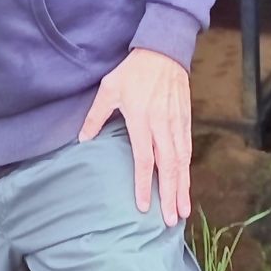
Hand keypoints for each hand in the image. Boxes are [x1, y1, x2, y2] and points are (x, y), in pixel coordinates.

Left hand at [78, 48, 191, 226]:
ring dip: (183, 186)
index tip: (143, 206)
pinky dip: (188, 168)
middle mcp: (162, 124)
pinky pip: (188, 147)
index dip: (144, 184)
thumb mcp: (109, 88)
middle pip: (168, 166)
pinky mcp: (185, 117)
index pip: (144, 159)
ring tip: (183, 209)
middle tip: (172, 220)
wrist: (164, 50)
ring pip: (182, 160)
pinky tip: (187, 182)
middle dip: (170, 194)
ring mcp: (177, 122)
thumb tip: (82, 139)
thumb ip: (96, 115)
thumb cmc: (134, 70)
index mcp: (142, 119)